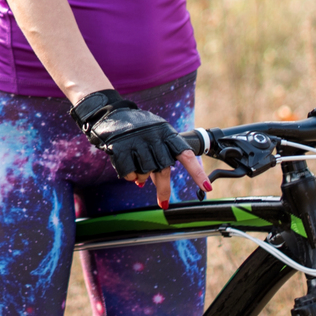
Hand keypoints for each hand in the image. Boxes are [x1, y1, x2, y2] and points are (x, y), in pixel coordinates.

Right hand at [72, 92, 212, 198]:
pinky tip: (127, 169)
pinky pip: (129, 173)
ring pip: (145, 173)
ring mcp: (137, 141)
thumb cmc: (137, 128)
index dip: (197, 172)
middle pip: (163, 169)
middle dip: (163, 189)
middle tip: (164, 202)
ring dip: (142, 178)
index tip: (207, 187)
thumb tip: (161, 185)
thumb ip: (162, 156)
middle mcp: (154, 137)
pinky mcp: (120, 147)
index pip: (186, 154)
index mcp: (167, 133)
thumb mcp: (155, 135)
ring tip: (137, 172)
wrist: (109, 113)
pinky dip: (129, 176)